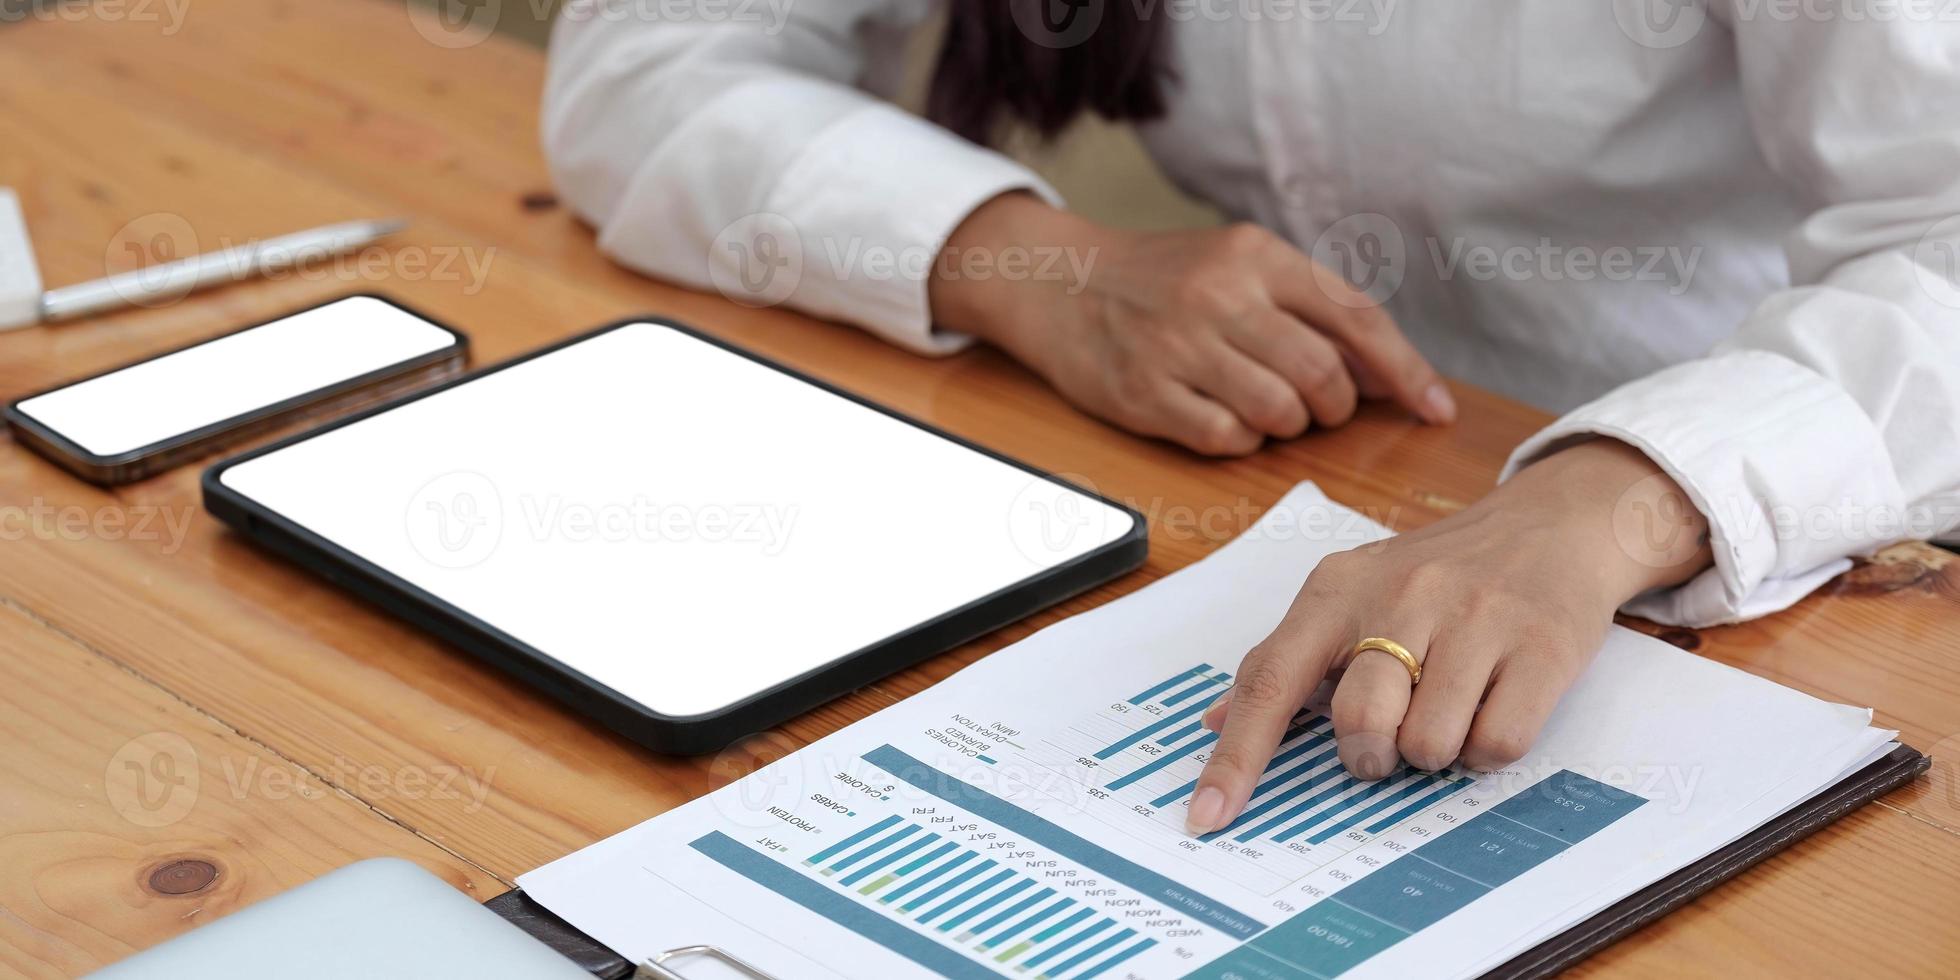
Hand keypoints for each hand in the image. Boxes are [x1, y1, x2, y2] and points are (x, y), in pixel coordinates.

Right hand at [930, 194, 1454, 455]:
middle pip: (1323, 376)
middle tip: (1318, 407)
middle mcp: (1221, 295)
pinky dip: (1240, 441)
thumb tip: (1387, 376)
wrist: (1060, 282)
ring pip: (1279, 413)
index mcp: (1258, 255)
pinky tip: (1222, 418)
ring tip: (1263, 406)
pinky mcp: (1144, 393)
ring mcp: (1179, 346)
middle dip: (1335, 407)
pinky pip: (1226, 439)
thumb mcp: (1239, 264)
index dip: (1406, 372)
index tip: (1436, 410)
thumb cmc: (1165, 279)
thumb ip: (1310, 309)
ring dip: (1286, 425)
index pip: (1356, 319)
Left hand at [1184, 439, 1712, 834]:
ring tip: (1449, 709)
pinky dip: (1488, 751)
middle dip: (1370, 755)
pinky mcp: (1541, 645)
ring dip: (1435, 753)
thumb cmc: (1438, 572)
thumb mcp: (1351, 591)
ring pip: (1430, 744)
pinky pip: (1498, 744)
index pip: (1270, 680)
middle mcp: (1401, 597)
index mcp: (1337, 589)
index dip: (1237, 756)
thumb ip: (1285, 657)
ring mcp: (1474, 618)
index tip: (1207, 816)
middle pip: (1359, 722)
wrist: (1551, 522)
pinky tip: (1491, 708)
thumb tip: (1214, 721)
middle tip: (1390, 738)